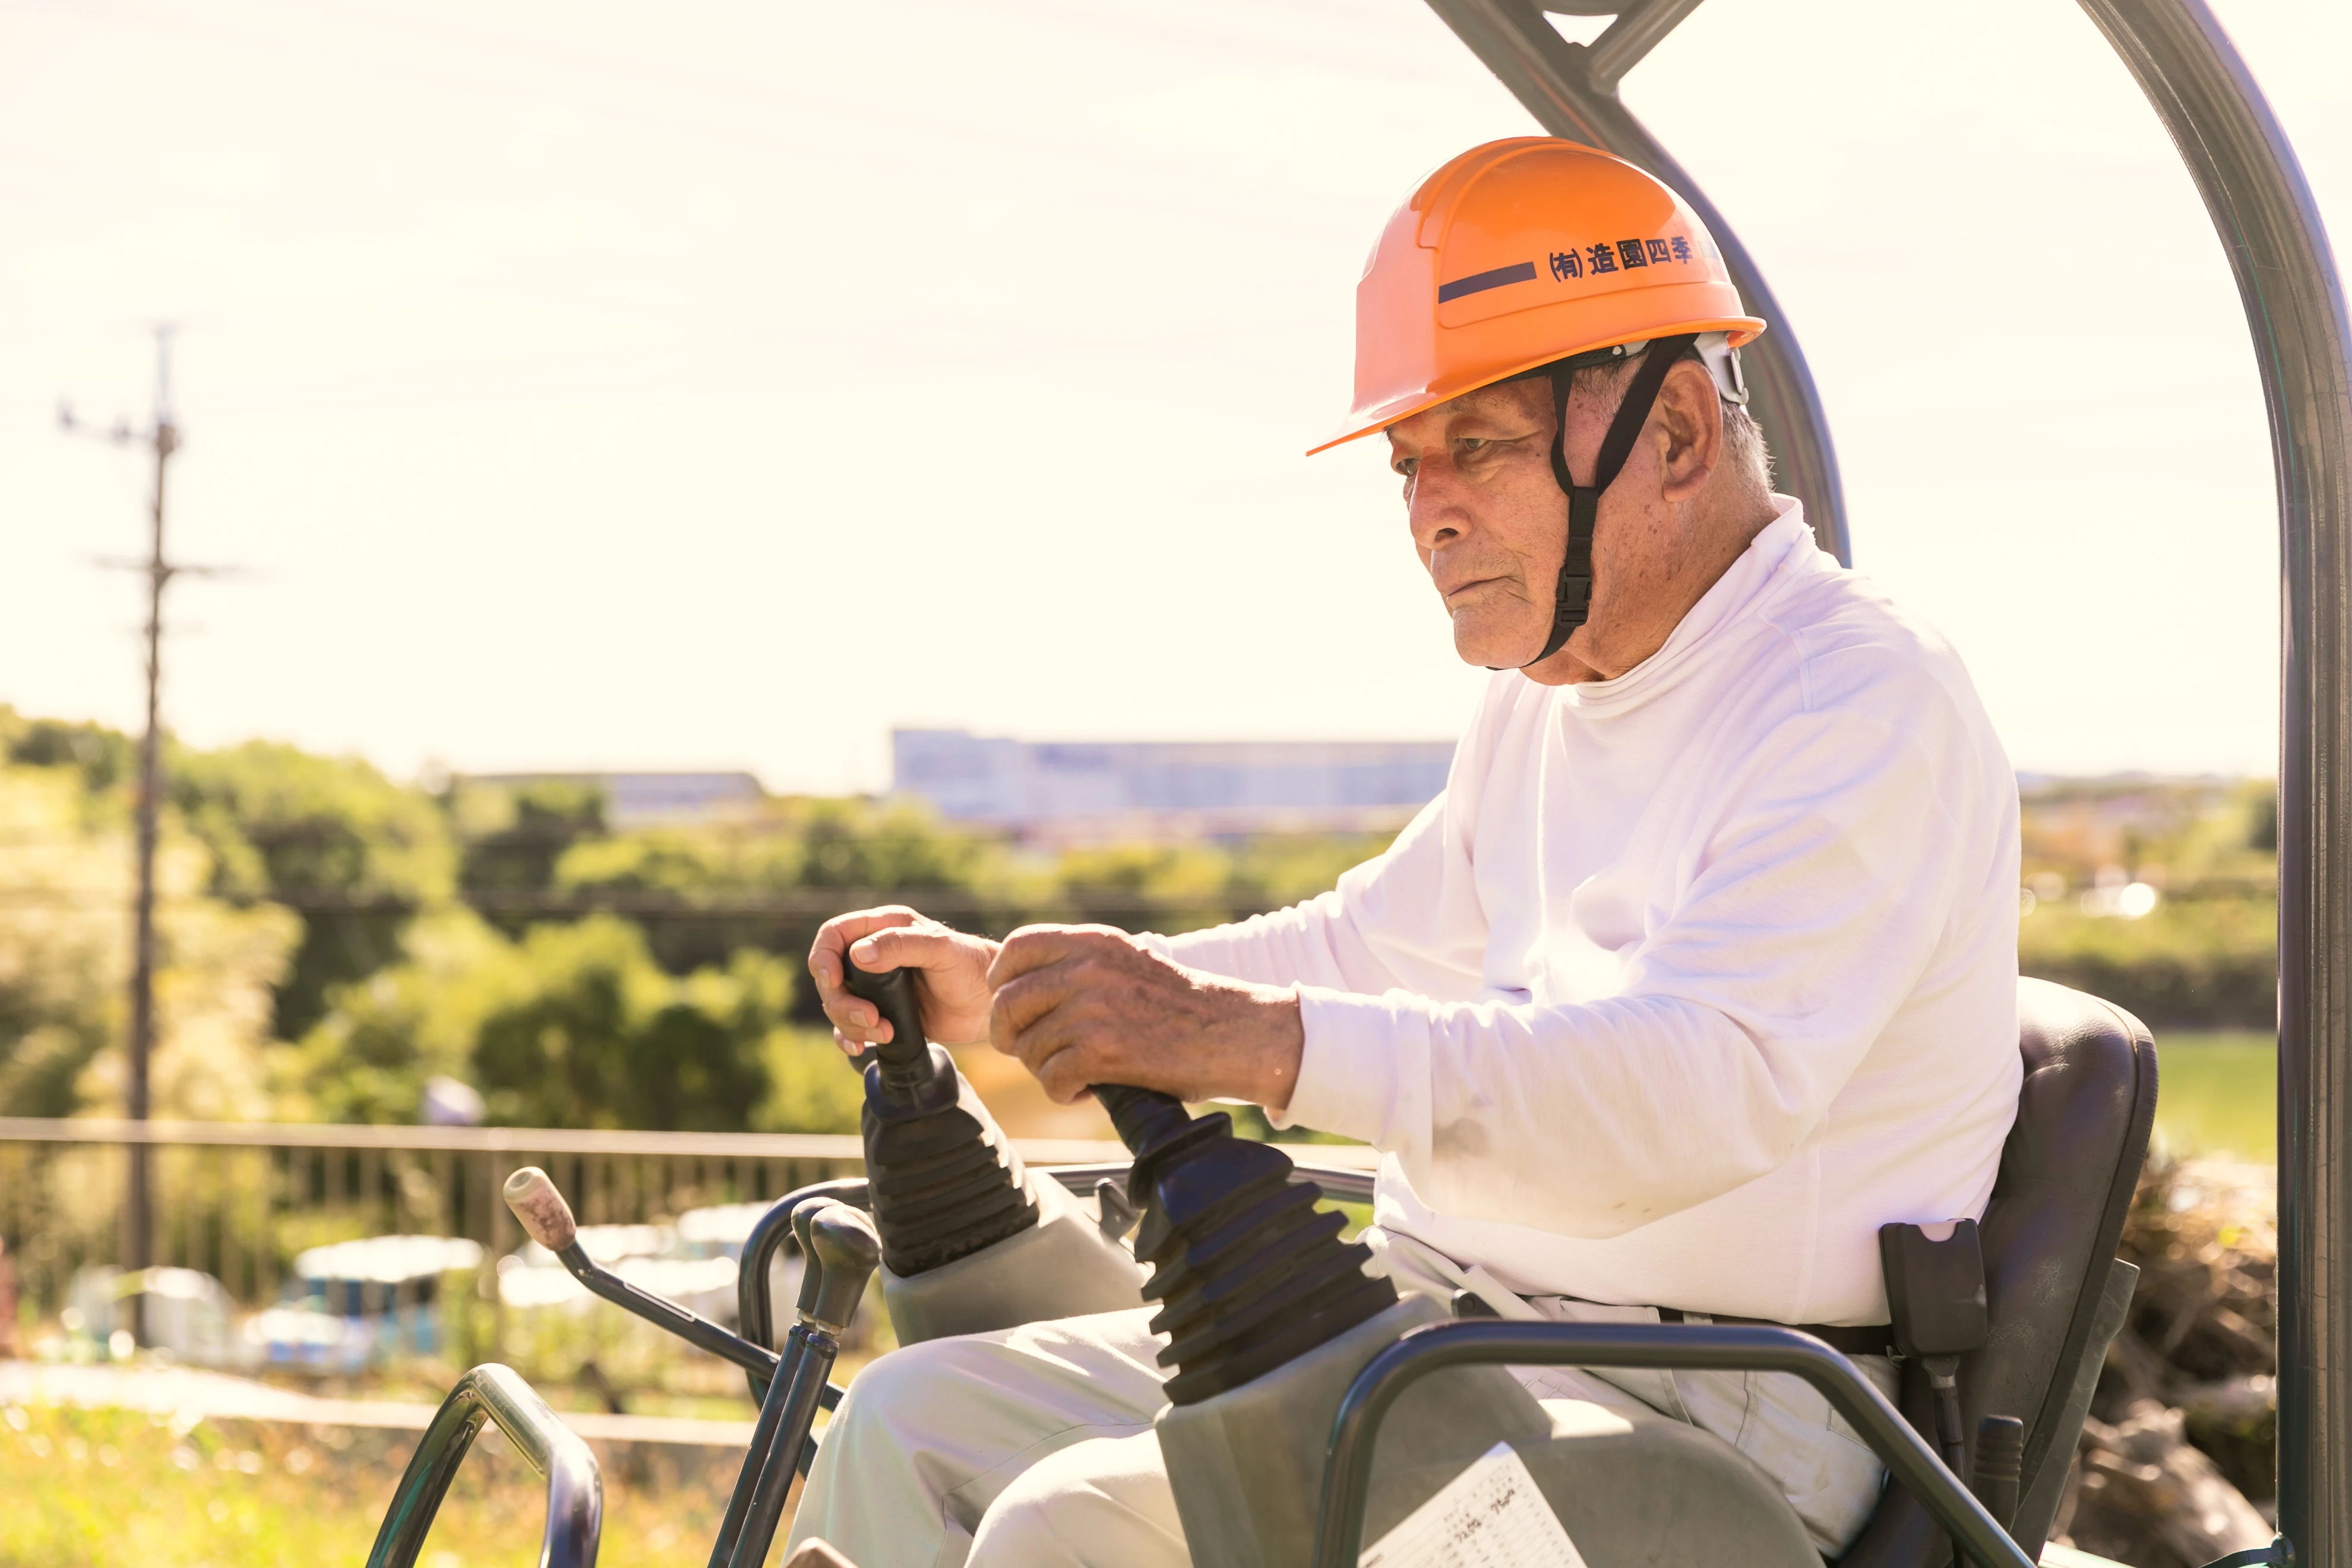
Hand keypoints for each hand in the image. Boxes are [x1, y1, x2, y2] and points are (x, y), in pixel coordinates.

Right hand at [808, 907, 1000, 1054]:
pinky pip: (849, 1027)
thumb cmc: (972, 967)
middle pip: (830, 976)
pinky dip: (848, 1038)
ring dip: (850, 1023)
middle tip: (871, 1019)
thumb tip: (857, 954)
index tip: (832, 981)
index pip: (834, 935)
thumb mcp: (940, 949)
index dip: (824, 957)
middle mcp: (874, 955)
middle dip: (841, 1002)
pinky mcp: (882, 1014)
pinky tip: (859, 1047)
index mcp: (883, 928)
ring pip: (838, 1004)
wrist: (990, 1005)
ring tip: (884, 1032)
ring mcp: (876, 987)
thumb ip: (901, 945)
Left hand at [985, 924, 1303, 1112]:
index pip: (1016, 948)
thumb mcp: (1127, 962)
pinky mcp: (1102, 1051)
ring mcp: (1093, 1008)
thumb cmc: (1181, 1006)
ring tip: (1078, 1071)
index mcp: (1093, 940)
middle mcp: (1088, 967)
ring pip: (1028, 1047)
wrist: (1234, 1034)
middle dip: (1011, 1035)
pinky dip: (1065, 1092)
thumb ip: (1078, 964)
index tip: (1014, 1005)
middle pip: (1007, 1003)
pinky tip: (1089, 1089)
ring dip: (1045, 1069)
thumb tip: (1016, 986)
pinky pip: (1052, 1079)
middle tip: (1034, 1051)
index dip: (1001, 981)